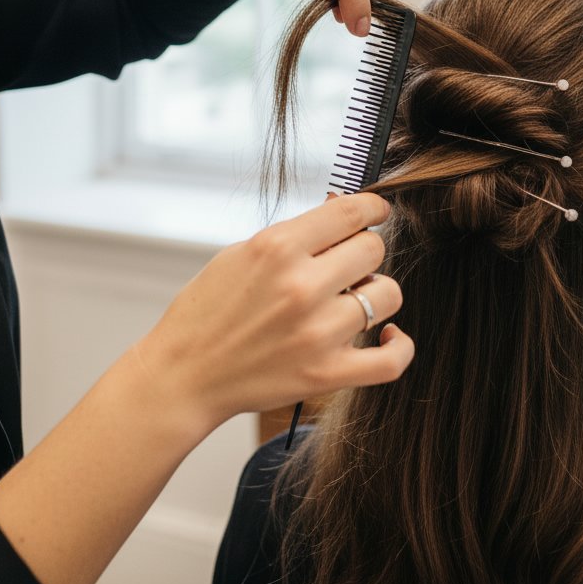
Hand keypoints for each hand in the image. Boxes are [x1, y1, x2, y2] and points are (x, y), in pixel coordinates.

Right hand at [136, 192, 412, 431]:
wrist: (183, 375)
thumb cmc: (207, 311)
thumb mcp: (241, 253)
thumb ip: (295, 234)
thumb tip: (343, 210)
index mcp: (276, 247)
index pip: (351, 212)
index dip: (373, 208)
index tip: (377, 212)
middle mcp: (301, 286)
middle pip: (374, 249)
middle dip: (364, 251)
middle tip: (347, 263)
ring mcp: (317, 333)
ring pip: (388, 294)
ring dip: (375, 292)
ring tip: (352, 299)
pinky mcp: (327, 374)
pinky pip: (392, 360)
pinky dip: (399, 345)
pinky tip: (386, 334)